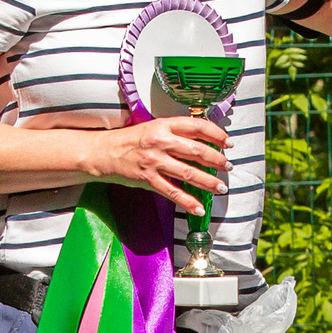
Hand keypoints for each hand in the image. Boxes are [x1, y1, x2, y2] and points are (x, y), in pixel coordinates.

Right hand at [88, 115, 226, 216]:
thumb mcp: (153, 127)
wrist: (103, 152)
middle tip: (228, 166)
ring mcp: (154, 161)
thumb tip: (203, 141)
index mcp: (163, 124)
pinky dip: (188, 202)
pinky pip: (173, 192)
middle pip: (197, 150)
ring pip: (189, 173)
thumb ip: (176, 132)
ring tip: (221, 187)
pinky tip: (199, 208)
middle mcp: (160, 141)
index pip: (197, 126)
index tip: (228, 142)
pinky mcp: (148, 179)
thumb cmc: (130, 140)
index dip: (216, 134)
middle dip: (217, 160)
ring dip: (209, 182)